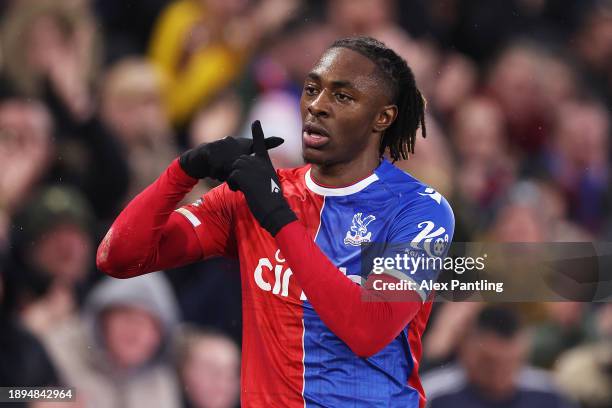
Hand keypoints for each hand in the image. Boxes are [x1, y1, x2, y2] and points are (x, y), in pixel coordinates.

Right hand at [179, 130, 282, 179]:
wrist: (200, 158)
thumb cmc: (222, 159)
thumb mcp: (237, 163)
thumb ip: (251, 166)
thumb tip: (265, 173)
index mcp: (242, 145)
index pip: (258, 144)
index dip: (270, 142)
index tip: (283, 140)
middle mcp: (233, 142)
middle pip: (240, 164)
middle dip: (236, 174)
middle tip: (233, 179)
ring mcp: (221, 144)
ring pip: (228, 168)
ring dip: (225, 175)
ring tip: (221, 174)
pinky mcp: (210, 150)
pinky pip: (217, 169)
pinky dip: (216, 174)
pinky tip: (213, 172)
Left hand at [227, 121, 296, 235]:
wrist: (274, 209)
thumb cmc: (273, 201)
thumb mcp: (268, 182)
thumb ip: (259, 174)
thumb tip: (250, 173)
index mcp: (265, 162)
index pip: (260, 143)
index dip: (258, 132)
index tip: (256, 121)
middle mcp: (258, 161)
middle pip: (238, 161)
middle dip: (237, 174)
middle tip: (249, 187)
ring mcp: (250, 166)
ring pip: (233, 169)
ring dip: (235, 180)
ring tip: (247, 190)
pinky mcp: (242, 174)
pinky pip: (230, 177)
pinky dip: (233, 186)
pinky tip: (244, 191)